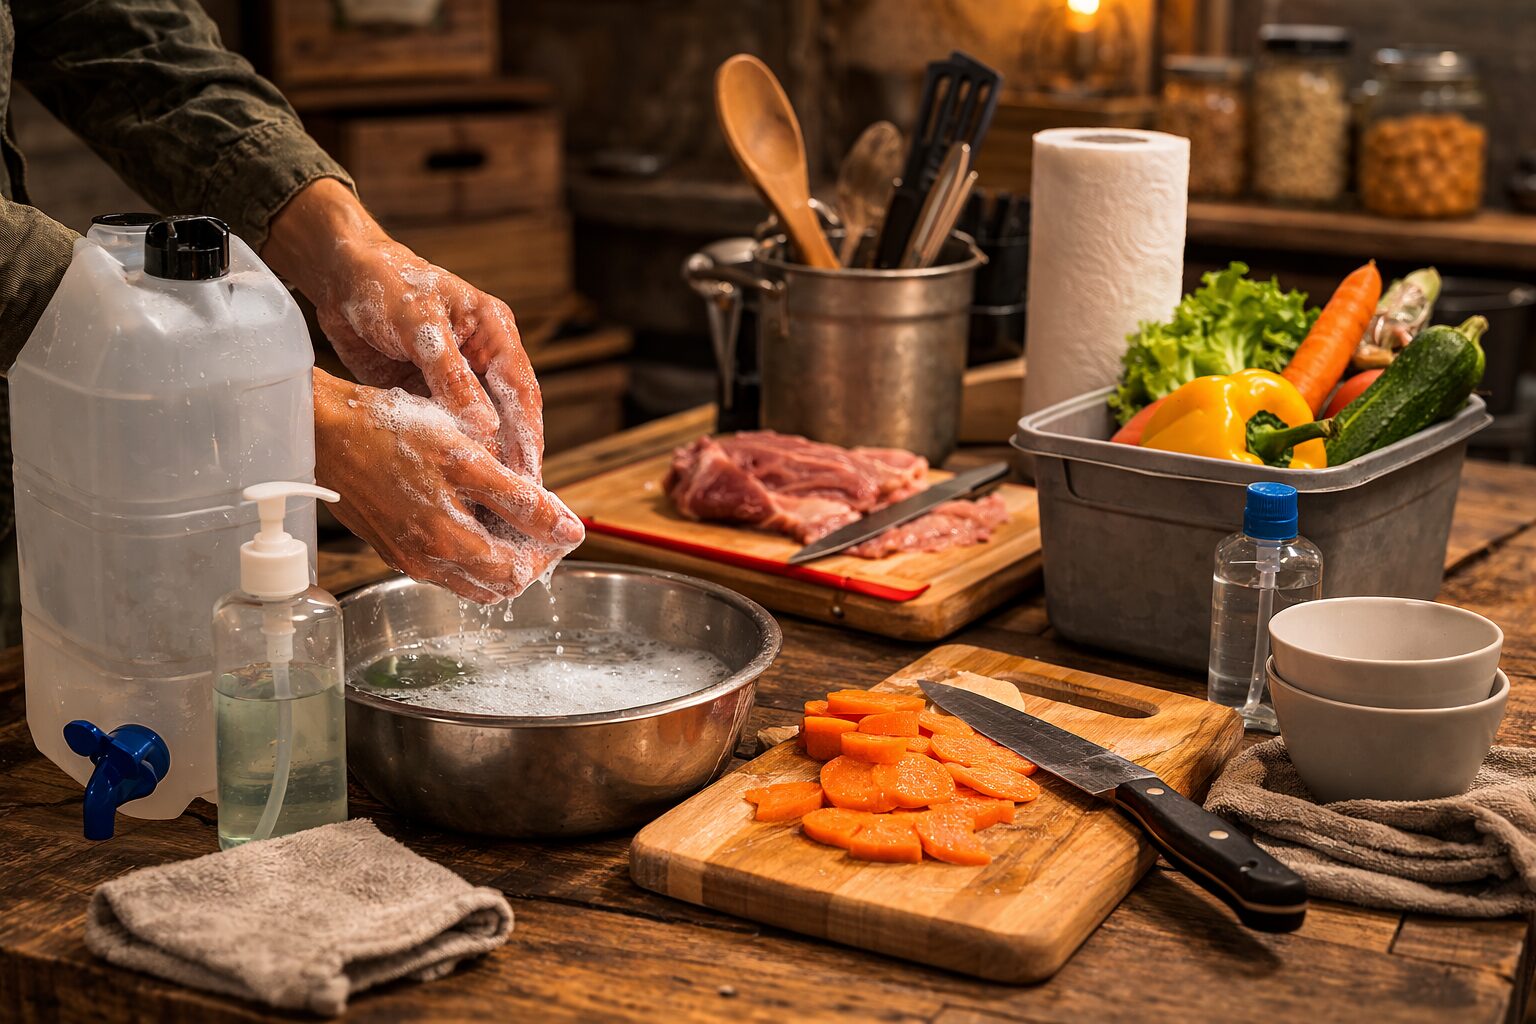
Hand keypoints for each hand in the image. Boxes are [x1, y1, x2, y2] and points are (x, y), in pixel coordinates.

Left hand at [264, 179, 544, 478]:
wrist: (338, 275)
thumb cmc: (384, 282)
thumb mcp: (419, 325)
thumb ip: (451, 375)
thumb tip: (486, 426)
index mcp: (494, 332)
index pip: (522, 392)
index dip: (528, 436)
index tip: (529, 476)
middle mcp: (482, 357)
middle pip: (507, 416)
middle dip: (512, 459)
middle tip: (515, 504)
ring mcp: (456, 377)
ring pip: (479, 428)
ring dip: (483, 463)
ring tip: (486, 506)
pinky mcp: (428, 392)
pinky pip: (447, 430)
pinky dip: (451, 456)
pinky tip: (450, 487)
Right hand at [313, 370, 583, 601]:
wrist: (322, 429)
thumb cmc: (390, 433)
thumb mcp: (467, 460)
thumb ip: (521, 501)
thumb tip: (570, 532)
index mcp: (449, 546)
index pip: (518, 575)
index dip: (547, 553)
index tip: (560, 524)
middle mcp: (427, 564)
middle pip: (495, 584)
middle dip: (526, 557)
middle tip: (539, 519)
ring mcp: (406, 557)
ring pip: (469, 577)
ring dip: (497, 554)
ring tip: (508, 512)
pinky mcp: (391, 545)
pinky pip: (442, 563)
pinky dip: (467, 547)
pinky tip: (470, 509)